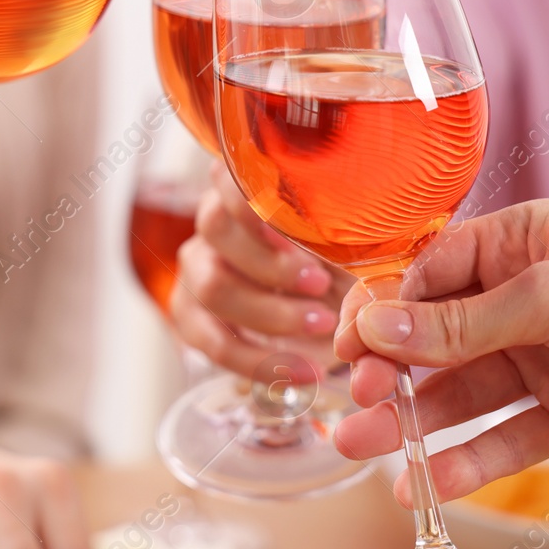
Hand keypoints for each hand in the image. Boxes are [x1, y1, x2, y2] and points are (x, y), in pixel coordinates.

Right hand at [168, 164, 344, 377]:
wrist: (328, 311)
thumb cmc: (339, 262)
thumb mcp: (347, 240)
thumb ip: (339, 227)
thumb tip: (357, 222)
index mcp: (245, 188)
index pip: (227, 177)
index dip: (252, 202)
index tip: (291, 230)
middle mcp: (212, 223)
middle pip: (216, 229)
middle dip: (271, 262)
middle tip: (321, 284)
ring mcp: (197, 269)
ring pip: (212, 286)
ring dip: (270, 312)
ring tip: (323, 325)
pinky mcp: (191, 316)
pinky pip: (213, 341)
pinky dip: (260, 361)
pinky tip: (304, 371)